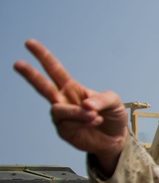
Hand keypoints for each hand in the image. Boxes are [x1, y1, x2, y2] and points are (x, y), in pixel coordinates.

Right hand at [14, 39, 127, 173]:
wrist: (117, 138)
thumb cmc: (113, 116)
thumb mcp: (114, 101)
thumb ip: (102, 99)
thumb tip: (86, 106)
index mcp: (72, 88)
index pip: (55, 70)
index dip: (43, 56)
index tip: (29, 44)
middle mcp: (63, 100)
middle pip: (43, 86)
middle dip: (30, 74)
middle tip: (18, 64)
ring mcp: (62, 116)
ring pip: (58, 109)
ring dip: (77, 113)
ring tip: (94, 116)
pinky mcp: (64, 131)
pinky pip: (68, 124)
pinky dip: (83, 122)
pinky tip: (94, 123)